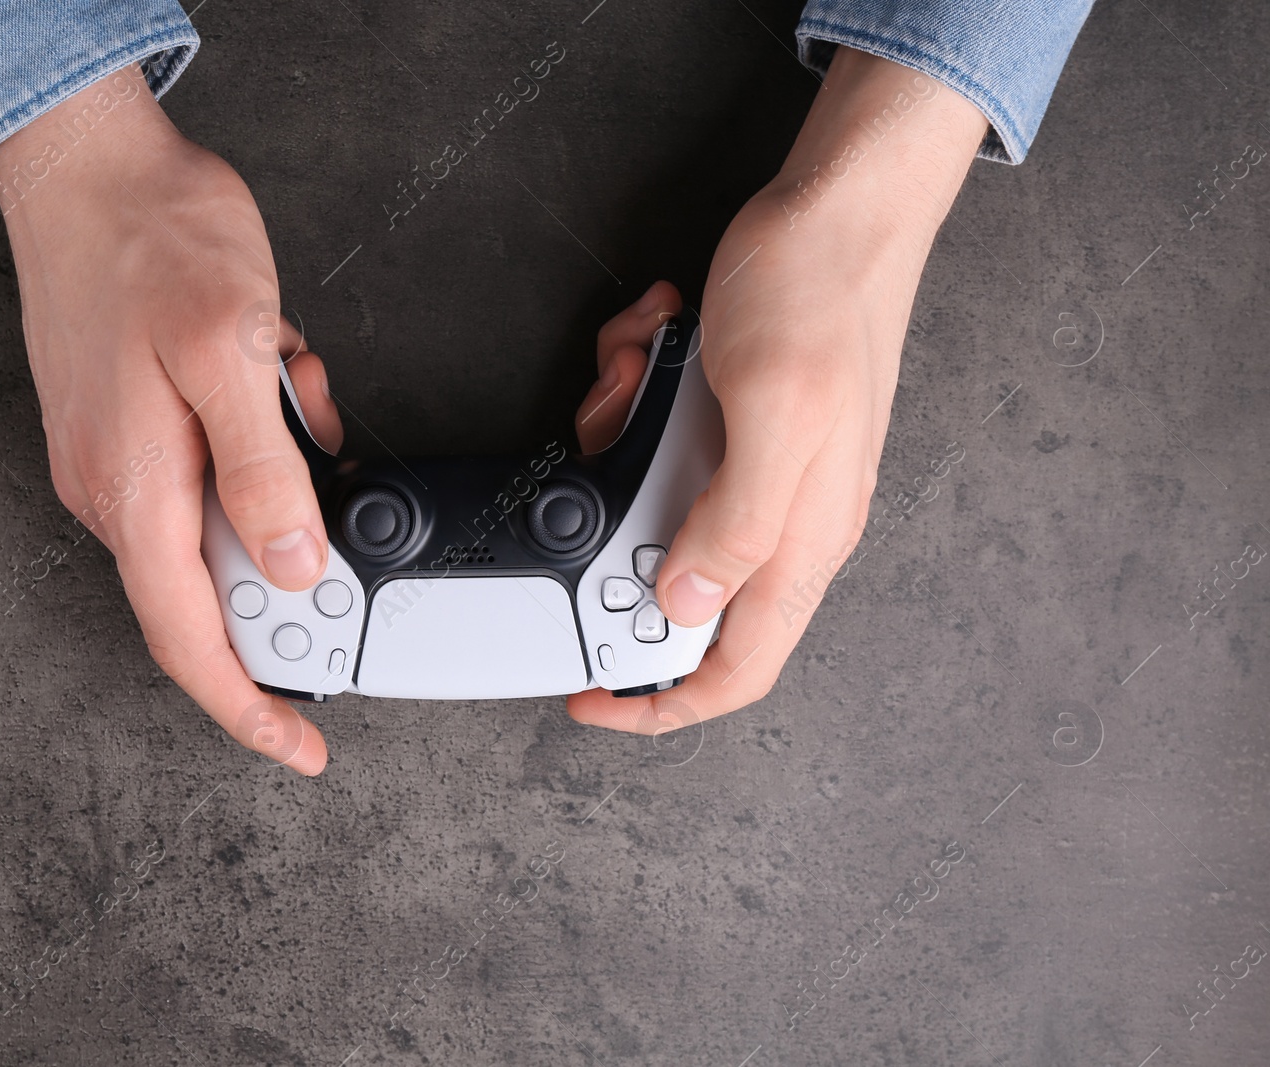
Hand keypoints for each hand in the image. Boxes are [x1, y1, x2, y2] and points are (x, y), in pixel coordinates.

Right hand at [0, 67, 342, 773]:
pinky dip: (265, 431)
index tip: (301, 748)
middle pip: (214, 588)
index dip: (249, 709)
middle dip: (290, 552)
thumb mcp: (228, 352)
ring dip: (283, 469)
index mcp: (136, 493)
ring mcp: (120, 460)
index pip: (193, 640)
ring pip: (226, 513)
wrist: (88, 165)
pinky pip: (217, 463)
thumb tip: (293, 568)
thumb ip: (263, 470)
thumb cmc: (151, 242)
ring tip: (293, 380)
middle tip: (333, 493)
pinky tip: (277, 368)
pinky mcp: (134, 425)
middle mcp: (117, 492)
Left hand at [567, 48, 986, 732]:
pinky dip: (633, 395)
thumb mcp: (773, 412)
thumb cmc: (822, 296)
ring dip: (620, 441)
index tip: (591, 698)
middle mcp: (782, 518)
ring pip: (652, 503)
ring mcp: (756, 469)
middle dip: (614, 528)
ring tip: (630, 377)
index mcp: (802, 538)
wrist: (842, 205)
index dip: (661, 702)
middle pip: (674, 580)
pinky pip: (657, 438)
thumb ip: (737, 520)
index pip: (737, 668)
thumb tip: (691, 605)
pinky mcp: (732, 424)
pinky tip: (650, 343)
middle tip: (601, 455)